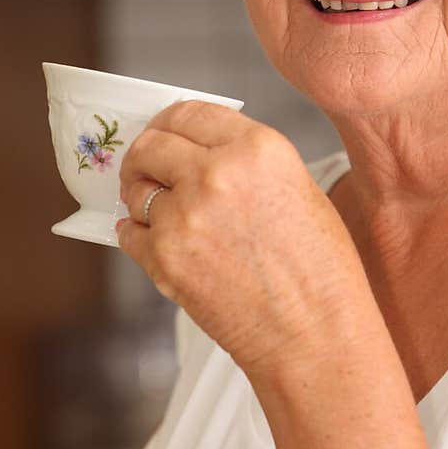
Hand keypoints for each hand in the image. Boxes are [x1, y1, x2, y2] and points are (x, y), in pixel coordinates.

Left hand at [116, 101, 371, 379]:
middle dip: (144, 154)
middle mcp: (216, 174)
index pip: (190, 113)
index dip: (171, 121)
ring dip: (141, 197)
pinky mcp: (164, 259)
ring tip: (161, 212)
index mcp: (257, 148)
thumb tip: (200, 150)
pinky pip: (127, 234)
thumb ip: (247, 161)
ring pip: (135, 190)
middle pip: (151, 143)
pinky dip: (137, 236)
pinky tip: (161, 243)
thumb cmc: (319, 269)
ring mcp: (184, 217)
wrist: (315, 336)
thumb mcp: (299, 188)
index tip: (164, 131)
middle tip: (146, 168)